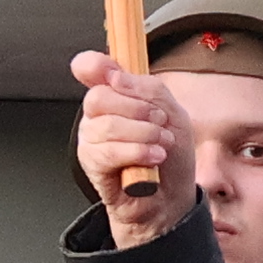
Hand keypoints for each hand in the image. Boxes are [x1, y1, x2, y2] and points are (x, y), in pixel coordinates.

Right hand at [69, 52, 193, 238]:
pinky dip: (137, 153)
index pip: (89, 68)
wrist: (171, 198)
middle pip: (99, 96)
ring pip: (107, 125)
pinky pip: (108, 151)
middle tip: (159, 123)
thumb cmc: (170, 156)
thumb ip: (148, 88)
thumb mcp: (173, 113)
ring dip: (144, 135)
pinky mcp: (92, 165)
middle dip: (138, 109)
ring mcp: (91, 140)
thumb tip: (116, 78)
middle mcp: (97, 115)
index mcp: (115, 96)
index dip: (96, 65)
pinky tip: (153, 159)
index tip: (114, 73)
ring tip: (161, 146)